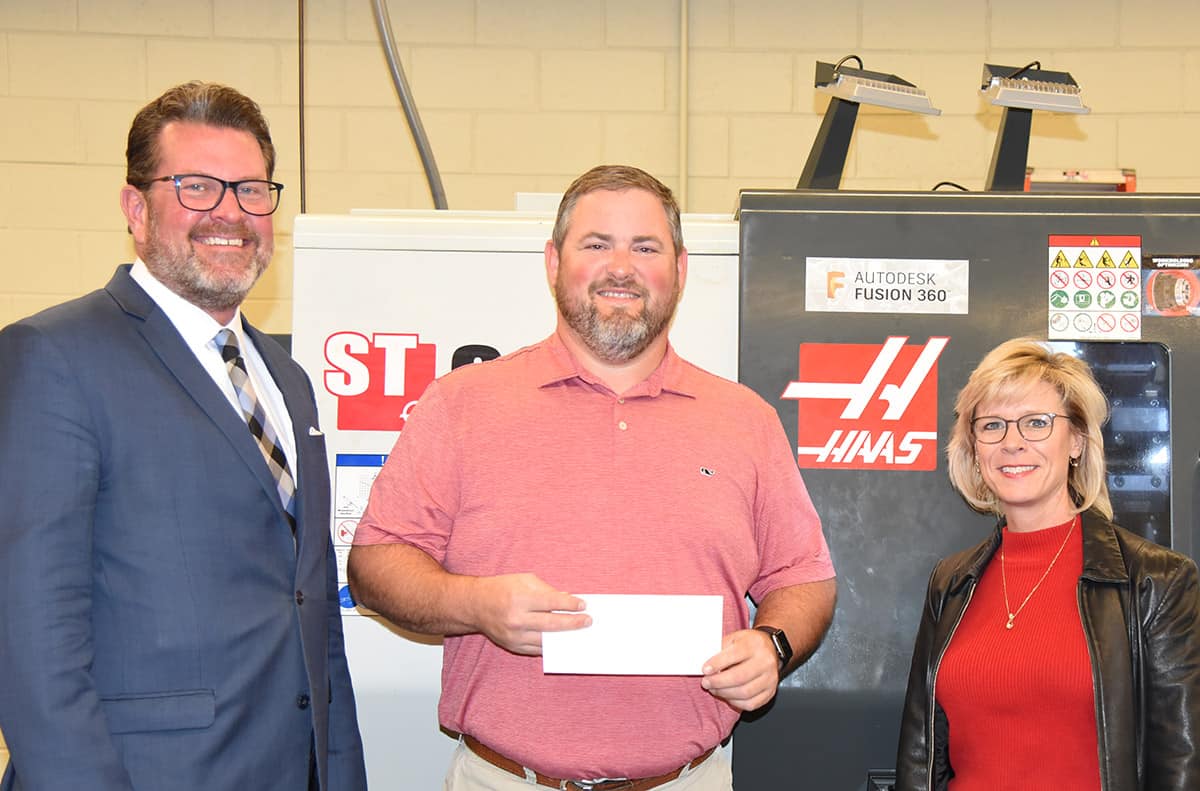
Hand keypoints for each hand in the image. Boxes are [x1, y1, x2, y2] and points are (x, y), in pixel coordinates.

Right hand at [472, 573, 590, 654]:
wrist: (475, 605)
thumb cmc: (502, 588)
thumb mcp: (524, 580)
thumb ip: (547, 590)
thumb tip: (568, 599)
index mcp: (520, 599)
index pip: (552, 603)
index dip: (570, 604)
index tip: (583, 605)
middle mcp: (517, 619)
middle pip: (552, 624)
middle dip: (573, 623)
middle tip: (588, 621)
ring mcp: (514, 636)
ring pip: (546, 640)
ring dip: (565, 638)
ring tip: (579, 634)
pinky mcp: (512, 646)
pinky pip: (537, 649)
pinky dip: (551, 645)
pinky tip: (563, 641)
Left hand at [700, 628, 779, 711]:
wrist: (770, 648)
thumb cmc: (748, 644)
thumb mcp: (734, 638)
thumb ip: (720, 649)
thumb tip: (704, 663)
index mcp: (754, 645)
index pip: (734, 655)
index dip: (717, 664)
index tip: (705, 670)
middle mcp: (765, 661)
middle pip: (739, 677)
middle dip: (718, 682)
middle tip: (706, 682)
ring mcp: (770, 678)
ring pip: (745, 693)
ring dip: (724, 693)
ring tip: (714, 689)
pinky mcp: (770, 691)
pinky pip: (751, 704)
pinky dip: (735, 702)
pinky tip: (727, 696)